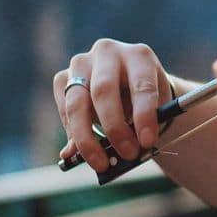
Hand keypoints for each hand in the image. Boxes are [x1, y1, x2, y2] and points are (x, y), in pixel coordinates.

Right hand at [52, 39, 172, 172]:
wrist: (129, 88)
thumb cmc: (146, 102)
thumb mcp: (153, 110)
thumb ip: (137, 129)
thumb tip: (109, 157)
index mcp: (139, 55)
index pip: (141, 85)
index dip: (145, 115)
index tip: (148, 142)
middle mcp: (108, 52)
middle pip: (103, 91)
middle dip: (115, 128)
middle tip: (127, 155)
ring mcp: (82, 62)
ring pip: (77, 102)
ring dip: (87, 137)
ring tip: (101, 163)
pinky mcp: (63, 76)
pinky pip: (63, 107)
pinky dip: (72, 132)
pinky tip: (81, 150)